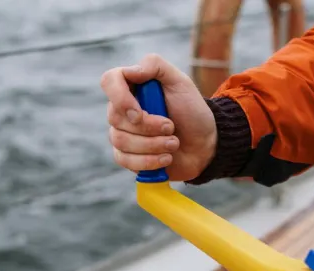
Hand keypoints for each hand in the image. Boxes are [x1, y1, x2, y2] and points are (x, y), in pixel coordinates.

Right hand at [100, 54, 216, 180]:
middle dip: (148, 127)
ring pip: (121, 141)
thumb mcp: (180, 82)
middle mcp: (123, 109)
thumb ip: (155, 66)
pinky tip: (166, 158)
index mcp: (132, 86)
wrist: (204, 144)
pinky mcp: (128, 157)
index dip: (120, 98)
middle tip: (172, 128)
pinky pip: (125, 160)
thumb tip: (130, 71)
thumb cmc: (192, 111)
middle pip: (115, 117)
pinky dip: (149, 161)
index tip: (140, 113)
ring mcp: (123, 134)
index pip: (109, 81)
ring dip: (153, 145)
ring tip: (174, 143)